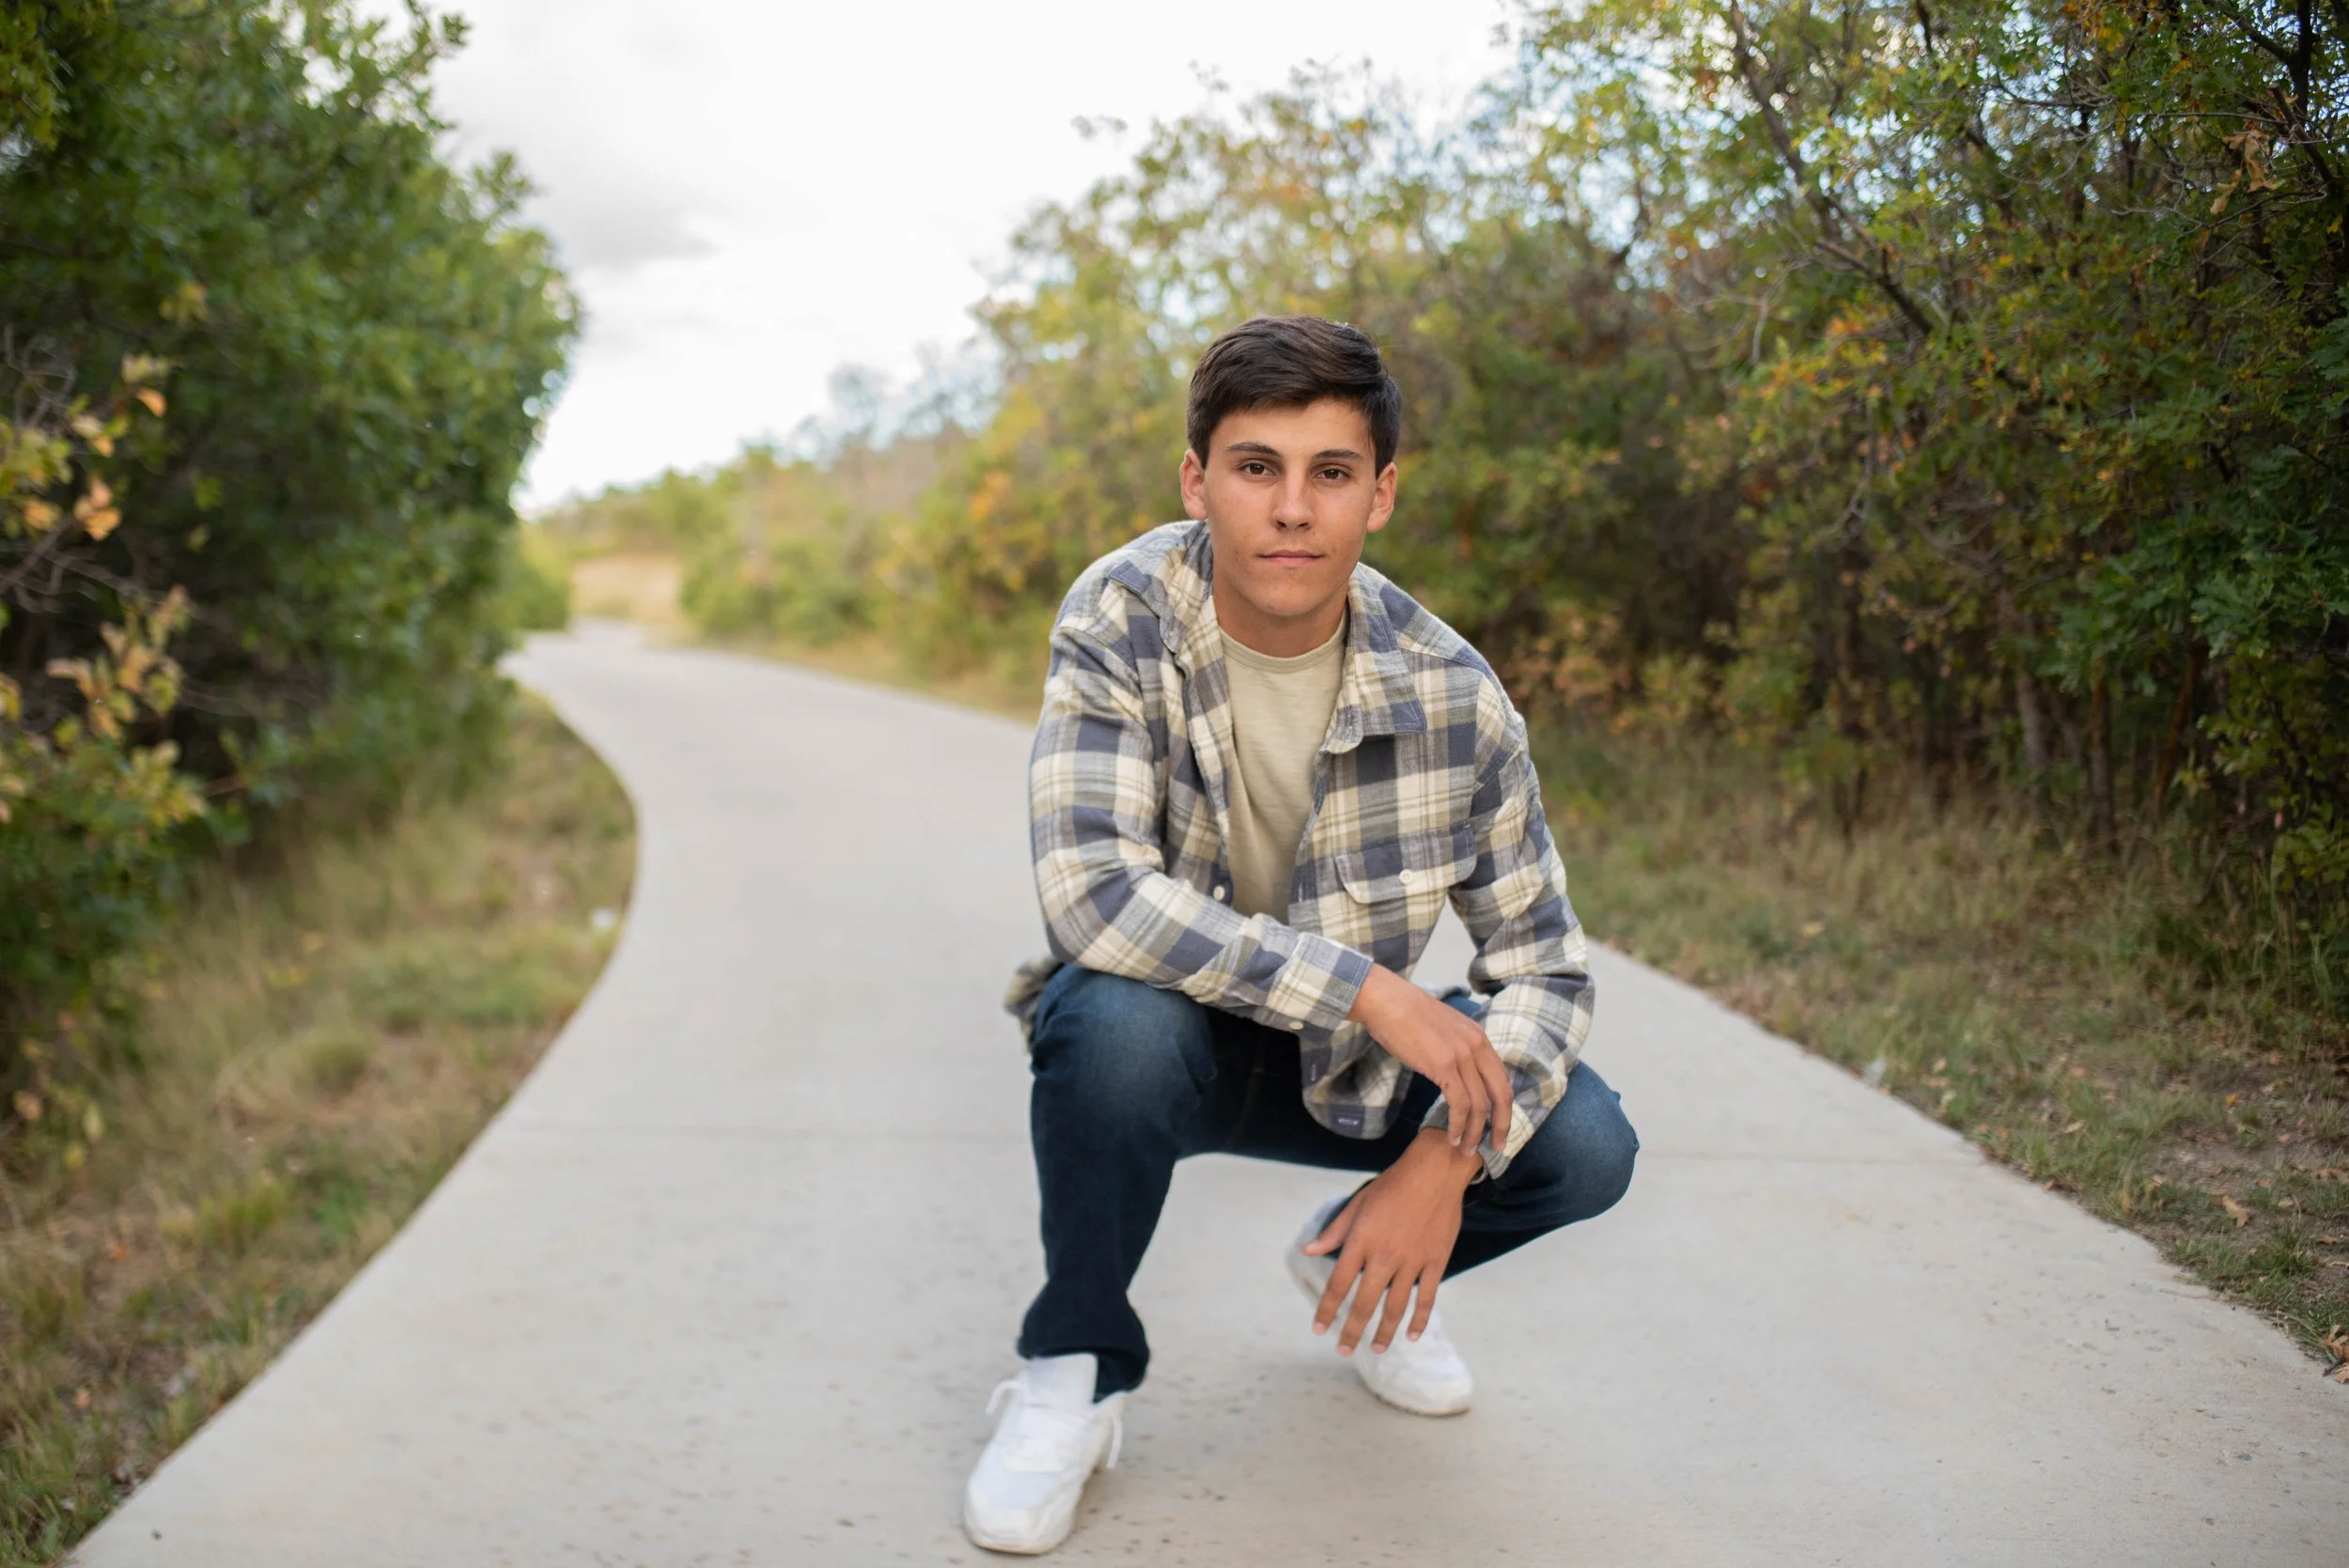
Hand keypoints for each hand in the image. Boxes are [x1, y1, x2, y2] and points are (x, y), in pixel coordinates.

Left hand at [1304, 1129, 1480, 1353]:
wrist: (1435, 1171)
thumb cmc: (1393, 1185)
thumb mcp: (1358, 1203)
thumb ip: (1335, 1231)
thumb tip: (1309, 1249)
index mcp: (1361, 1241)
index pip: (1338, 1284)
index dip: (1327, 1309)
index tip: (1319, 1329)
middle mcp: (1384, 1256)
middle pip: (1364, 1303)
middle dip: (1351, 1330)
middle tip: (1343, 1350)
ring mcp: (1412, 1261)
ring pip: (1395, 1307)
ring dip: (1384, 1331)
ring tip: (1376, 1349)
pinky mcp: (1435, 1262)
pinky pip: (1427, 1297)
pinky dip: (1419, 1319)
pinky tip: (1412, 1335)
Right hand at [1347, 965, 1514, 1155]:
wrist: (1386, 1001)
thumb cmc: (1405, 1015)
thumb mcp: (1443, 1030)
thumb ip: (1456, 1049)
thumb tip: (1455, 1071)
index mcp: (1479, 1037)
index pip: (1502, 1079)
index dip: (1503, 1107)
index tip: (1498, 1126)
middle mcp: (1477, 1046)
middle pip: (1501, 1095)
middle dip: (1501, 1125)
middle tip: (1496, 1147)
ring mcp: (1462, 1055)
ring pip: (1480, 1105)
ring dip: (1474, 1132)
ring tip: (1465, 1149)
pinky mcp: (1444, 1065)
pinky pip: (1459, 1104)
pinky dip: (1457, 1125)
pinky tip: (1450, 1136)